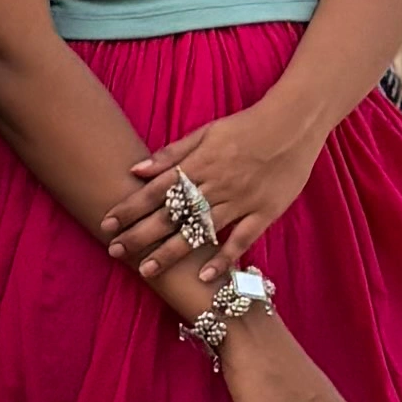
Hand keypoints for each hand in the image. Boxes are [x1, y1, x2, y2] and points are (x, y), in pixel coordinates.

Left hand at [97, 101, 319, 271]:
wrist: (293, 124)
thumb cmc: (246, 126)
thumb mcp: (206, 132)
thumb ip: (172, 153)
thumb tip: (137, 169)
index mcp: (199, 163)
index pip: (155, 189)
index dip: (130, 207)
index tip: (107, 223)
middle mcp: (215, 184)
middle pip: (170, 213)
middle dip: (140, 234)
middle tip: (115, 251)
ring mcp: (240, 200)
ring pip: (199, 230)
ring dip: (171, 252)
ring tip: (146, 270)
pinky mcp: (264, 212)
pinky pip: (240, 240)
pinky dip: (223, 258)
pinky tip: (204, 277)